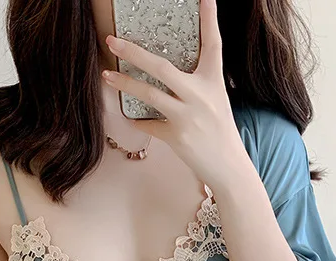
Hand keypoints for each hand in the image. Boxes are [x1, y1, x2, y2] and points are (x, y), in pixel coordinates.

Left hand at [102, 0, 249, 192]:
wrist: (228, 166)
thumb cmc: (219, 131)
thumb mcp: (215, 100)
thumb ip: (196, 83)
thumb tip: (168, 70)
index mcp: (213, 82)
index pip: (213, 44)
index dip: (210, 19)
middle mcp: (200, 96)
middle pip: (162, 68)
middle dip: (134, 53)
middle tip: (113, 41)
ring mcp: (187, 117)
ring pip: (149, 94)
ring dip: (124, 84)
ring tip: (107, 75)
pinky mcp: (177, 137)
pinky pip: (149, 124)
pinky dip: (137, 120)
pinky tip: (129, 116)